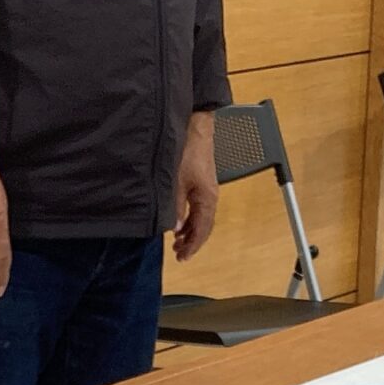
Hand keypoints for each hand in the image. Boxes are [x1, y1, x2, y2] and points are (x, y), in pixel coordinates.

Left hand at [174, 110, 218, 261]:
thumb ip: (175, 206)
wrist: (196, 127)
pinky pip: (197, 207)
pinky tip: (179, 222)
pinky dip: (189, 218)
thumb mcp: (177, 181)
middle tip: (178, 254)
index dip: (193, 246)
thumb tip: (174, 227)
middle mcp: (209, 196)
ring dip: (189, 231)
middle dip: (192, 242)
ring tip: (177, 241)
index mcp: (207, 198)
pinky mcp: (201, 183)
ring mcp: (206, 190)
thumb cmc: (189, 150)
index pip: (202, 230)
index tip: (183, 257)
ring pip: (200, 218)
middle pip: (204, 227)